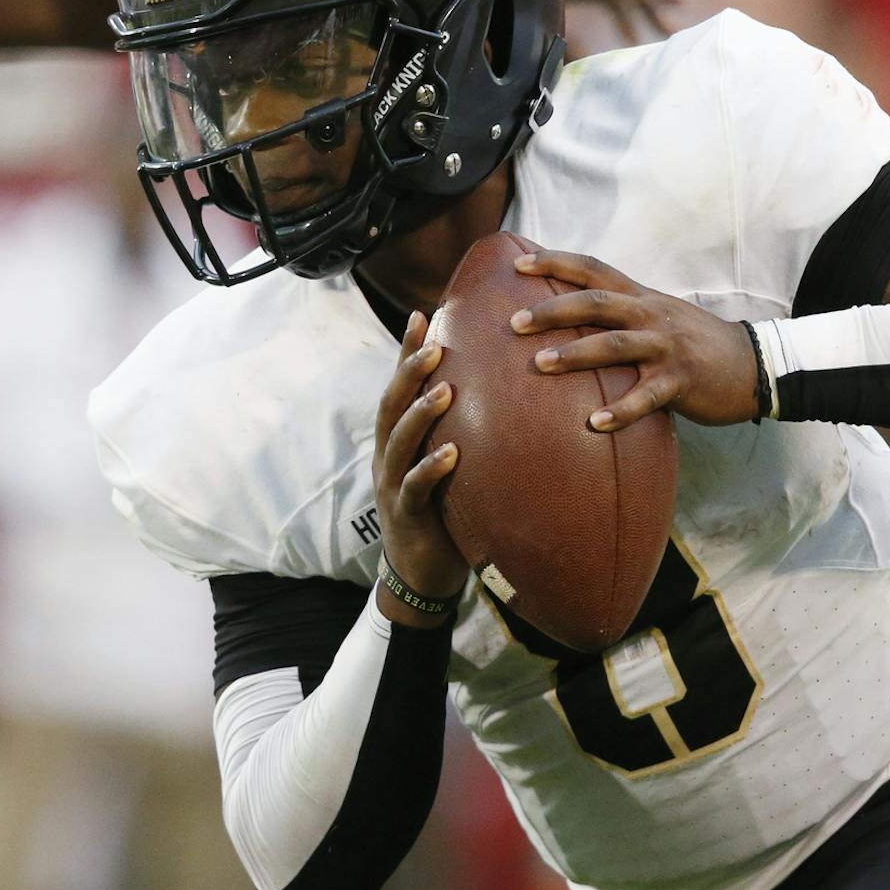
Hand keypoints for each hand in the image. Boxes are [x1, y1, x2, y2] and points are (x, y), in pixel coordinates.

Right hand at [371, 312, 466, 622]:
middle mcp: (388, 456)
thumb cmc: (443, 513)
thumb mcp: (448, 466)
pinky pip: (415, 487)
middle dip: (409, 372)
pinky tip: (451, 452)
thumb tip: (501, 393)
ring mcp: (392, 485)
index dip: (405, 351)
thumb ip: (460, 431)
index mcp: (396, 440)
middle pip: (391, 405)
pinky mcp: (406, 515)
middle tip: (434, 343)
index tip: (422, 314)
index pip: (398, 386)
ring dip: (420, 413)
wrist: (422, 575)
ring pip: (398, 441)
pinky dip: (431, 467)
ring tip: (445, 389)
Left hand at [509, 250, 758, 431]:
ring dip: (576, 355)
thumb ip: (619, 314)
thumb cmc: (693, 343)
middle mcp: (650, 315)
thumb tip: (568, 319)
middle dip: (554, 310)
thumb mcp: (657, 316)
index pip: (594, 269)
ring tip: (540, 364)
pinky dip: (621, 410)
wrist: (753, 364)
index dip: (557, 262)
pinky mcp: (681, 381)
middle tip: (515, 320)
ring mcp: (667, 348)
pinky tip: (595, 423)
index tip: (518, 264)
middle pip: (596, 303)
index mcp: (640, 297)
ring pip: (615, 345)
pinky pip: (647, 397)